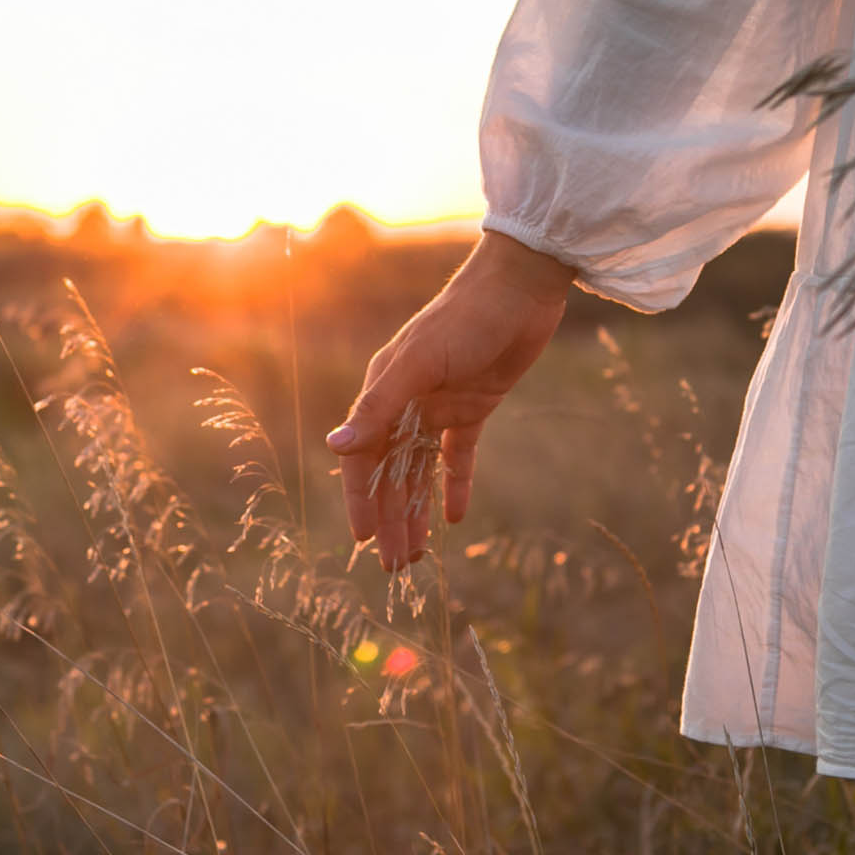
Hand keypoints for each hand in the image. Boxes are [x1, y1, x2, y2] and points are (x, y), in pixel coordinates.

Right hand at [327, 231, 574, 570]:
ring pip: (422, 471)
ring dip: (418, 510)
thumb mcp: (417, 364)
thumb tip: (334, 448)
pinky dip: (456, 484)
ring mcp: (440, 406)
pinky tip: (455, 518)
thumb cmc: (463, 319)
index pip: (364, 458)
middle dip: (391, 518)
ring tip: (418, 554)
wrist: (520, 288)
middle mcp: (406, 403)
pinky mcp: (475, 406)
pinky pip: (459, 455)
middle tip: (395, 566)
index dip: (361, 499)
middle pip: (393, 473)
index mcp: (384, 391)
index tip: (364, 540)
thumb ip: (377, 408)